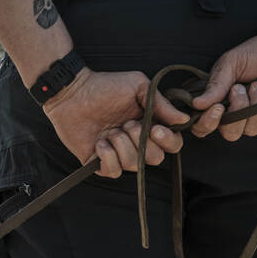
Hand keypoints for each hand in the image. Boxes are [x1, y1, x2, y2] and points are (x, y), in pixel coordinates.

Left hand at [42, 68, 186, 178]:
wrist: (73, 93)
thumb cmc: (106, 86)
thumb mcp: (139, 87)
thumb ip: (161, 104)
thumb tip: (183, 119)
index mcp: (150, 125)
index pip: (172, 144)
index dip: (167, 141)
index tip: (154, 129)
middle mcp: (137, 142)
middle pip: (156, 158)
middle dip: (141, 141)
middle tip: (126, 124)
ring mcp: (118, 154)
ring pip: (135, 164)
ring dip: (122, 145)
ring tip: (110, 130)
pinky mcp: (100, 163)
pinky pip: (114, 171)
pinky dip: (107, 156)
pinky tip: (99, 142)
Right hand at [191, 30, 256, 140]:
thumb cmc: (252, 54)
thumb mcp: (230, 64)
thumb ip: (215, 85)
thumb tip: (196, 104)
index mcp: (215, 103)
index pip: (203, 128)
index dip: (208, 123)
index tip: (219, 107)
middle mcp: (231, 115)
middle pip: (230, 134)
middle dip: (239, 111)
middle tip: (240, 88)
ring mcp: (252, 119)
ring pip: (252, 129)